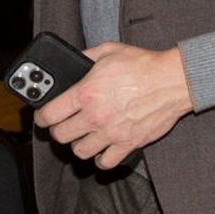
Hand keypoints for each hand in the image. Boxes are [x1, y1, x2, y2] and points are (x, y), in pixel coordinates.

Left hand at [33, 42, 192, 169]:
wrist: (172, 80)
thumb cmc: (143, 65)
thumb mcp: (108, 51)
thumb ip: (85, 56)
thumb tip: (71, 60)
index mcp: (86, 93)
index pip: (50, 114)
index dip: (42, 117)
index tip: (43, 118)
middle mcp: (95, 116)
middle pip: (61, 136)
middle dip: (59, 131)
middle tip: (63, 125)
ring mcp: (111, 132)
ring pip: (80, 151)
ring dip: (78, 145)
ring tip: (83, 136)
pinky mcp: (128, 143)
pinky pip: (106, 162)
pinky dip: (101, 159)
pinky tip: (101, 150)